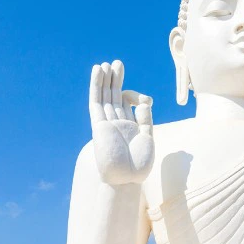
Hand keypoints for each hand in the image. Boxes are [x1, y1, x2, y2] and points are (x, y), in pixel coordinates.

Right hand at [89, 60, 153, 184]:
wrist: (126, 180)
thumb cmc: (139, 166)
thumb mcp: (148, 139)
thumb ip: (146, 120)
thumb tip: (144, 103)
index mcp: (130, 127)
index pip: (128, 104)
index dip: (134, 95)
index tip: (144, 99)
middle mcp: (117, 123)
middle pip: (114, 96)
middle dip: (116, 80)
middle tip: (118, 63)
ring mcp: (107, 123)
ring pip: (104, 96)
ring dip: (104, 80)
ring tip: (106, 64)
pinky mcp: (98, 125)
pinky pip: (96, 102)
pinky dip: (96, 86)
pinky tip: (97, 72)